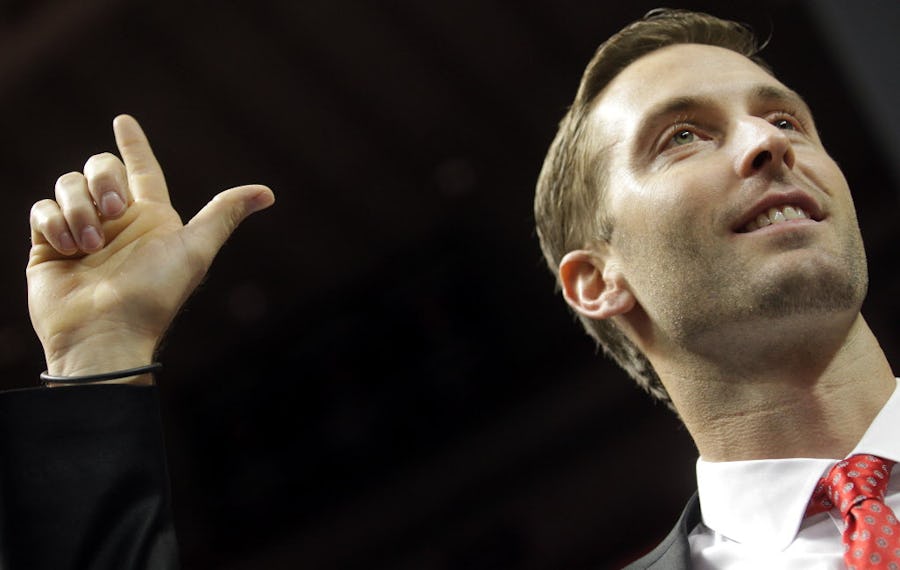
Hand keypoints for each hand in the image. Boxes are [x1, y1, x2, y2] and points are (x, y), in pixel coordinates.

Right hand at [27, 115, 274, 382]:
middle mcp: (116, 222)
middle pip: (100, 168)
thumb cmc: (155, 294)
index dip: (134, 145)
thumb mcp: (195, 250)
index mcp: (151, 219)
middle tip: (114, 212)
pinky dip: (54, 223)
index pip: (141, 170)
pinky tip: (67, 249)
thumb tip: (268, 193)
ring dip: (79, 210)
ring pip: (68, 185)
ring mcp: (80, 232)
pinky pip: (42, 210)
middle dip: (105, 179)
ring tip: (90, 247)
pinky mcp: (47, 245)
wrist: (106, 332)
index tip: (123, 120)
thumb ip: (223, 216)